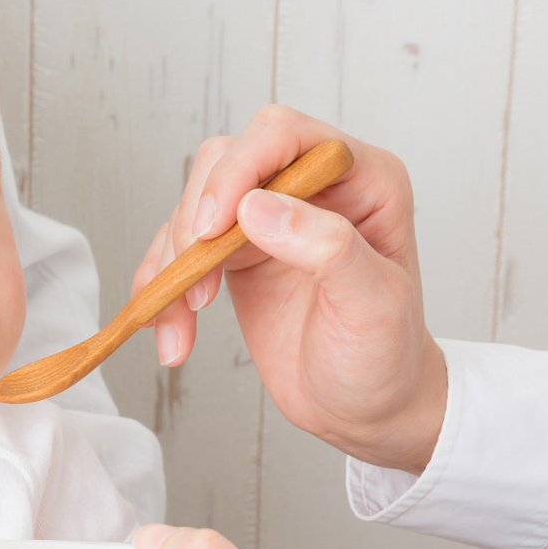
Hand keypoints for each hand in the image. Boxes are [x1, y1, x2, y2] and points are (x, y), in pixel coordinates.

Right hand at [133, 105, 443, 471]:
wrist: (365, 413)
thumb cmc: (386, 359)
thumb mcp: (373, 306)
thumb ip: (327, 248)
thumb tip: (256, 206)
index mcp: (362, 179)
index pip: (283, 135)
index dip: (238, 169)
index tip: (210, 230)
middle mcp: (311, 187)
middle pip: (226, 160)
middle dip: (196, 218)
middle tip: (194, 282)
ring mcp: (269, 219)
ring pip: (193, 204)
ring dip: (173, 262)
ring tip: (182, 320)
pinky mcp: (235, 255)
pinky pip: (179, 251)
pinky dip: (161, 289)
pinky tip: (170, 332)